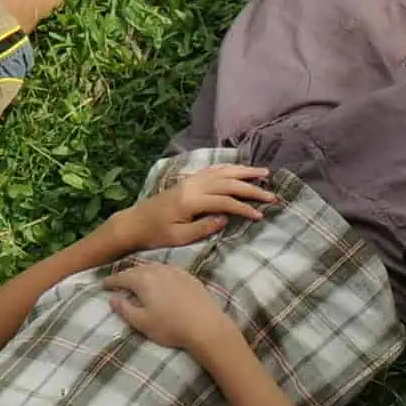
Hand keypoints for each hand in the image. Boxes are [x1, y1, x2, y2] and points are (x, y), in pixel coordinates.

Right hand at [106, 261, 231, 352]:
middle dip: (126, 275)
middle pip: (137, 269)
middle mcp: (157, 270)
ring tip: (137, 280)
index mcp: (143, 280)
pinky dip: (158, 273)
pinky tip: (161, 280)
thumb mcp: (142, 322)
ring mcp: (175, 271)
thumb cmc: (170, 327)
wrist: (206, 326)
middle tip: (118, 282)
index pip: (121, 277)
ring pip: (153, 267)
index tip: (103, 285)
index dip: (111, 281)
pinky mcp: (188, 276)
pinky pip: (167, 270)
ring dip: (142, 272)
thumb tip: (112, 298)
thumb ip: (124, 309)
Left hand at [122, 165, 275, 253]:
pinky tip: (239, 169)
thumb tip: (226, 218)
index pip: (225, 201)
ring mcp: (189, 181)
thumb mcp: (180, 237)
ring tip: (264, 173)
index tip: (261, 215)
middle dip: (251, 187)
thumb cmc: (156, 234)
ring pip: (221, 172)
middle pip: (228, 182)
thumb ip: (204, 227)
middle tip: (272, 194)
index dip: (244, 207)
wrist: (134, 223)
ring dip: (243, 171)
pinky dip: (228, 168)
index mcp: (191, 201)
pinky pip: (212, 170)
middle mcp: (192, 186)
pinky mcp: (187, 181)